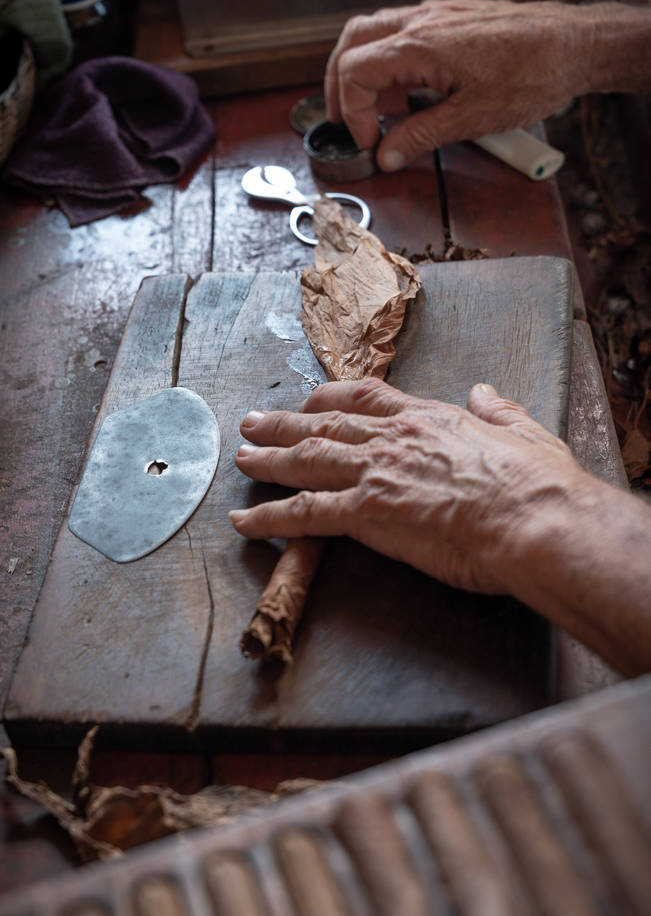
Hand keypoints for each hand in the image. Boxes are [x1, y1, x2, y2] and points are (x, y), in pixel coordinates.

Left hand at [230, 378, 581, 595]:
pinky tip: (244, 523)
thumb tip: (484, 392)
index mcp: (428, 418)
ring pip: (306, 460)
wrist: (533, 519)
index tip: (309, 401)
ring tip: (240, 461)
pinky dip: (270, 517)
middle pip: (323, 423)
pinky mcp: (367, 512)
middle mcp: (393, 438)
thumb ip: (498, 410)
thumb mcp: (525, 433)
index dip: (330, 397)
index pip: (366, 396)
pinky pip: (305, 513)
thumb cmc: (536, 486)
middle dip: (283, 424)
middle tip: (252, 423)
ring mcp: (375, 473)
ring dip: (268, 460)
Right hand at [325, 0, 592, 170]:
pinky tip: (408, 94)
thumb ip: (421, 136)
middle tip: (349, 122)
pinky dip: (390, 63)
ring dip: (363, 73)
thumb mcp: (471, 118)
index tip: (368, 141)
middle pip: (352, 42)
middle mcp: (421, 22)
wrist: (572, 45)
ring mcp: (434, 16)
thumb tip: (387, 155)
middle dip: (341, 85)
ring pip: (373, 33)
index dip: (352, 112)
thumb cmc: (532, 75)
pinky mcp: (449, 19)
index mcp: (420, 46)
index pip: (356, 71)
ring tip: (378, 113)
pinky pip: (401, 33)